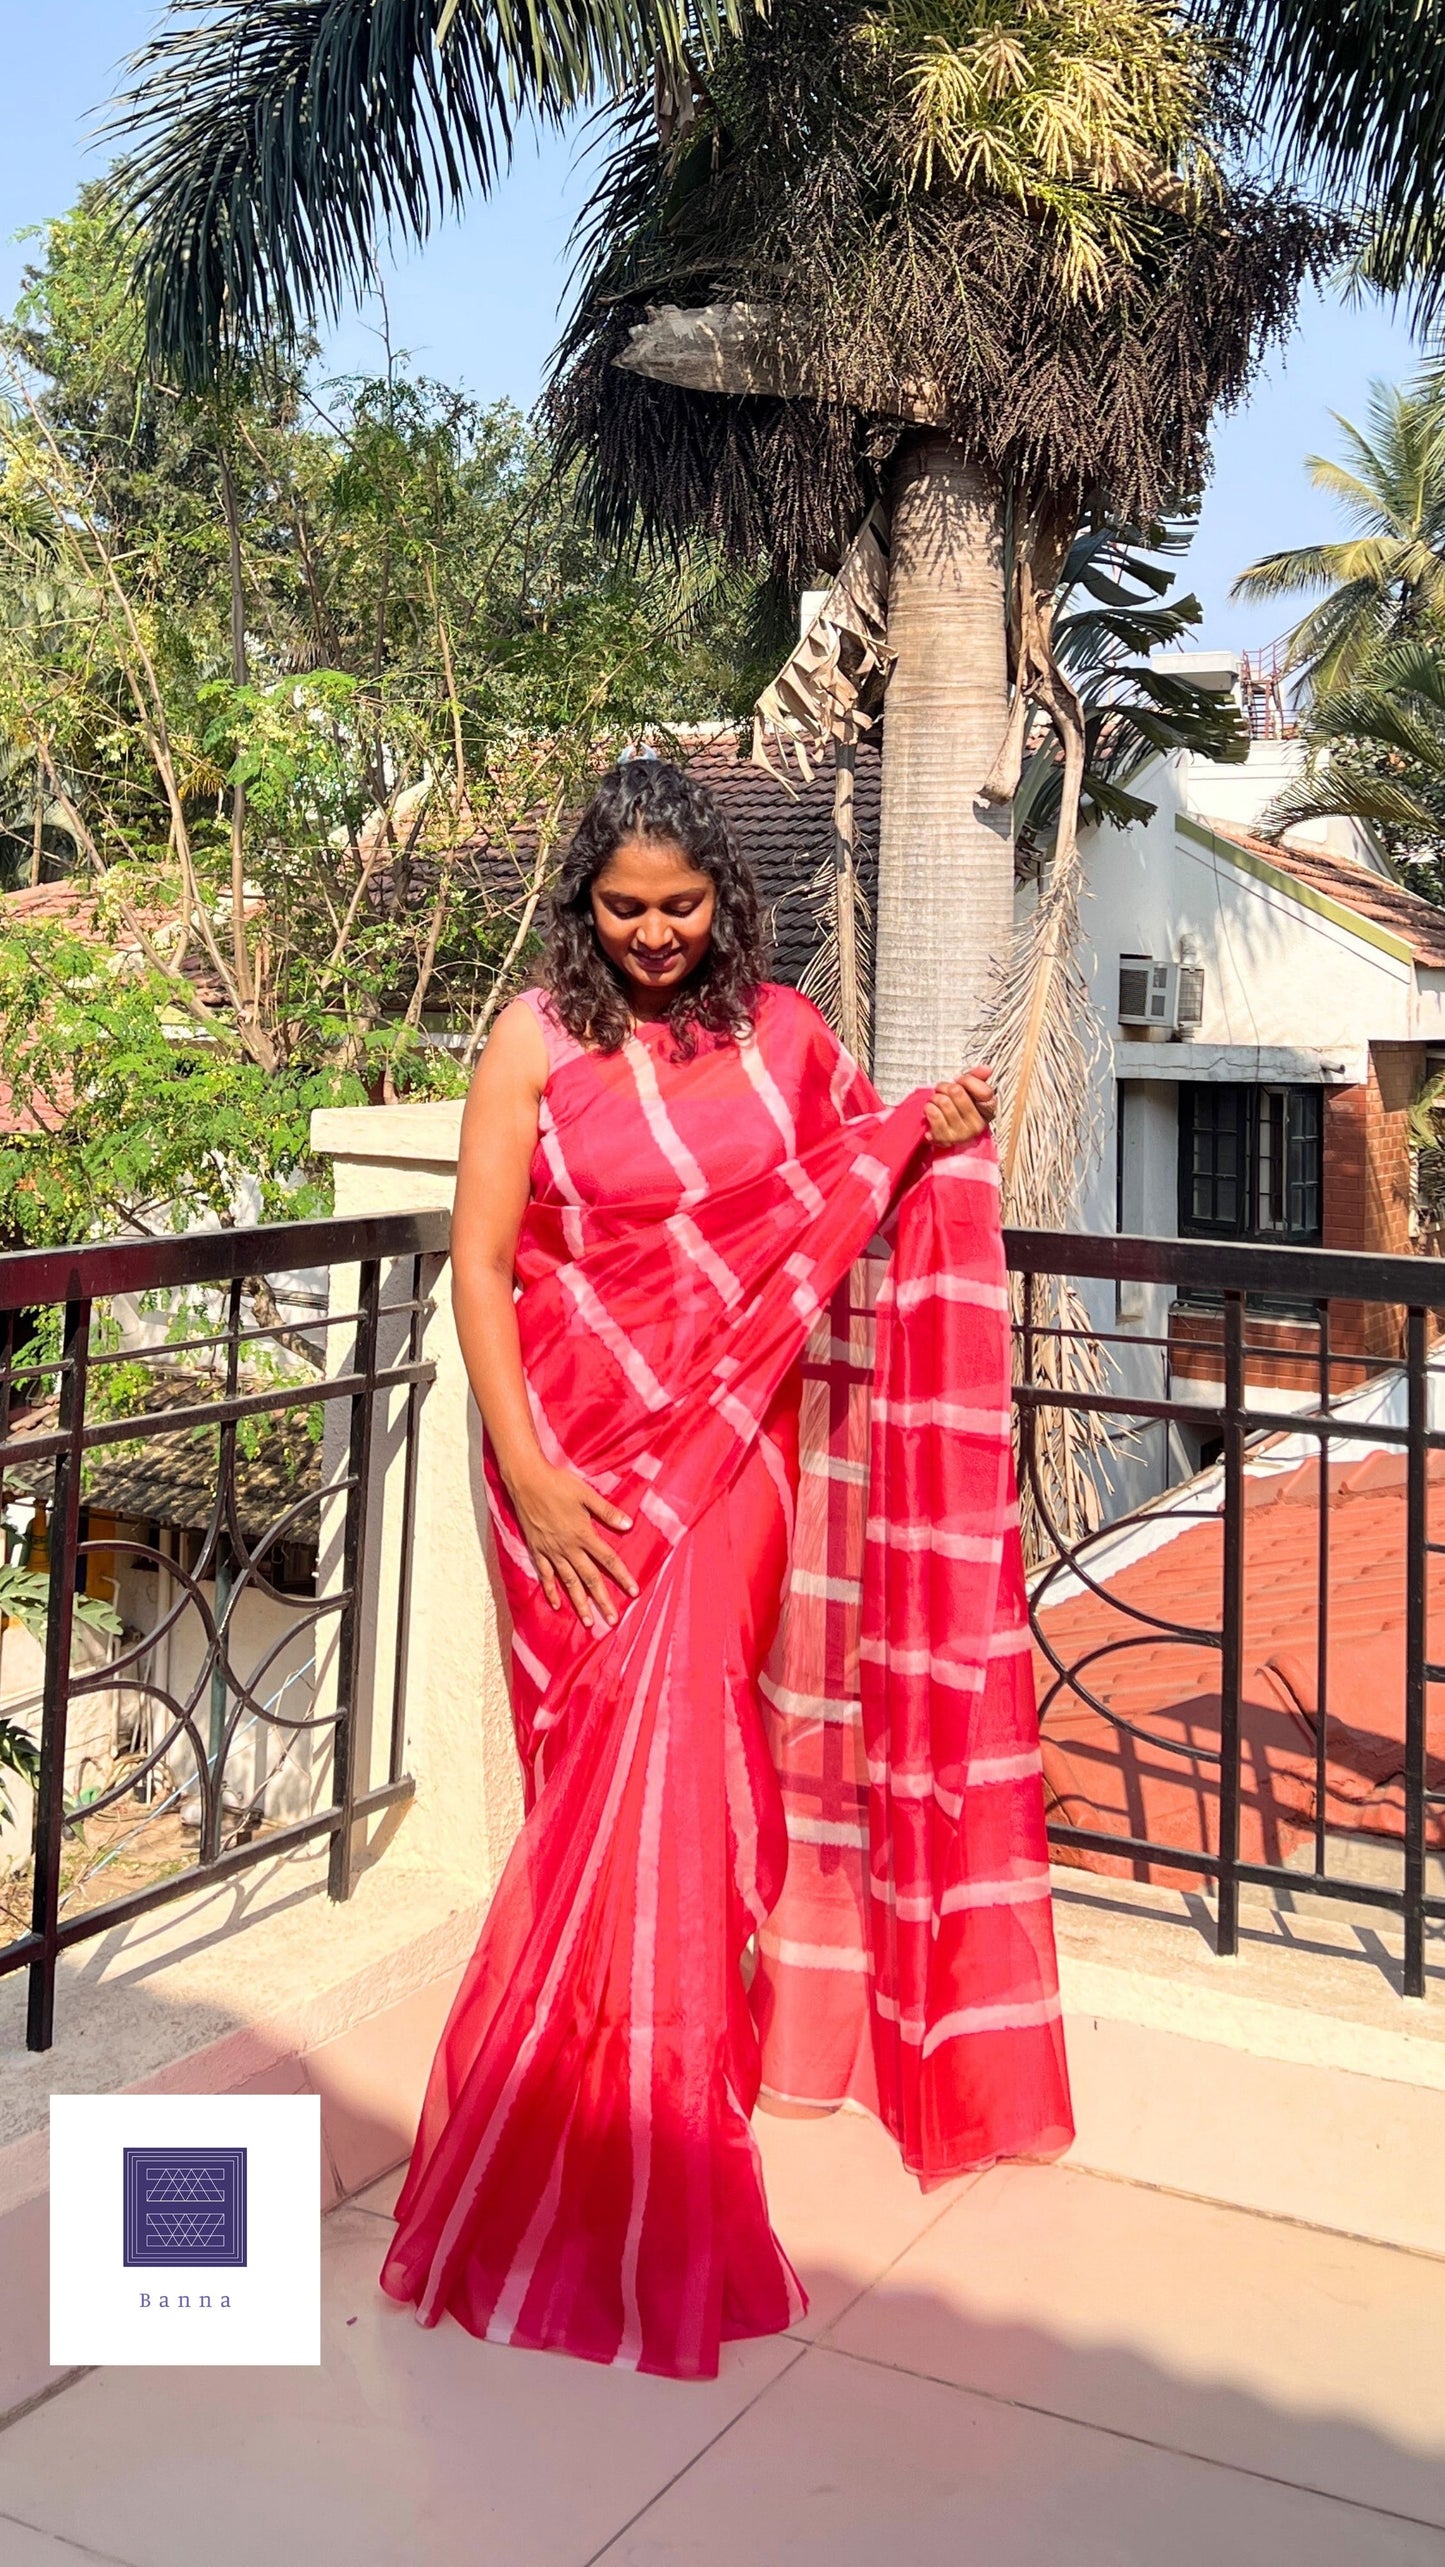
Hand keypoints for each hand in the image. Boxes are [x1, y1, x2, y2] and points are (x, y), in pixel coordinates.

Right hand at [509, 1460, 638, 1628]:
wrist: (527, 1481)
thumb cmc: (558, 1484)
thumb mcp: (586, 1494)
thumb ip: (606, 1512)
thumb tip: (628, 1524)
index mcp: (583, 1534)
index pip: (608, 1559)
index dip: (622, 1576)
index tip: (633, 1592)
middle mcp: (568, 1548)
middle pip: (589, 1578)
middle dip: (602, 1600)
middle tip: (611, 1620)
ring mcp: (551, 1551)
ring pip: (568, 1582)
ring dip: (578, 1603)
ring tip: (587, 1621)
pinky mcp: (537, 1550)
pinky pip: (545, 1575)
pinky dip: (551, 1591)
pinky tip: (557, 1605)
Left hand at [924, 1067, 996, 1148]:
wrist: (946, 1133)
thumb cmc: (958, 1109)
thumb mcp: (970, 1092)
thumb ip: (977, 1078)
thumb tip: (987, 1068)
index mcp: (988, 1111)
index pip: (984, 1092)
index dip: (968, 1081)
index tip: (960, 1080)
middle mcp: (977, 1125)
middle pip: (958, 1093)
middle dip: (946, 1087)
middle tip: (943, 1090)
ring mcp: (962, 1134)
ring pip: (944, 1102)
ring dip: (935, 1097)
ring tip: (936, 1100)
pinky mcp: (945, 1139)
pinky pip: (934, 1114)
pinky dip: (929, 1108)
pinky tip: (931, 1109)